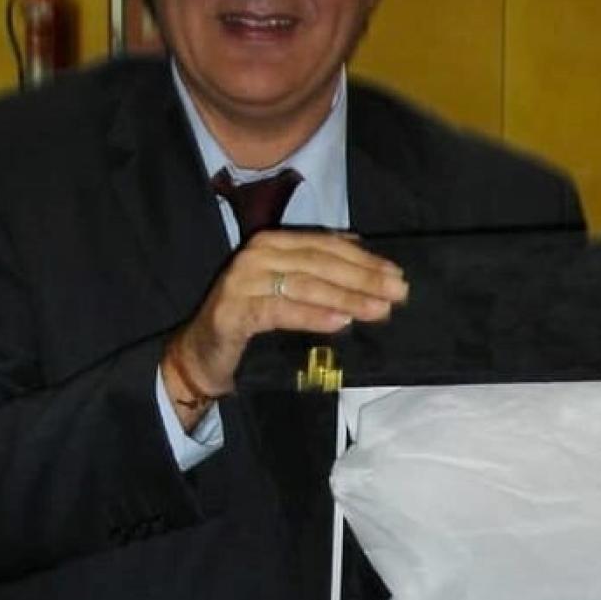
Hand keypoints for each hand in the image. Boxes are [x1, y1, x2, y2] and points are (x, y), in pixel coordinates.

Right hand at [173, 229, 409, 395]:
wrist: (203, 355)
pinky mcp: (234, 311)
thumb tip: (362, 250)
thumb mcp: (289, 291)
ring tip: (377, 310)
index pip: (326, 246)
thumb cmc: (252, 321)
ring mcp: (243, 281)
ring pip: (305, 285)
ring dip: (345, 297)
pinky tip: (340, 322)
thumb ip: (318, 272)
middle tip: (397, 293)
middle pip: (320, 263)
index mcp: (274, 244)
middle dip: (362, 278)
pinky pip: (281, 310)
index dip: (363, 259)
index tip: (396, 274)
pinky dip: (312, 315)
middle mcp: (257, 255)